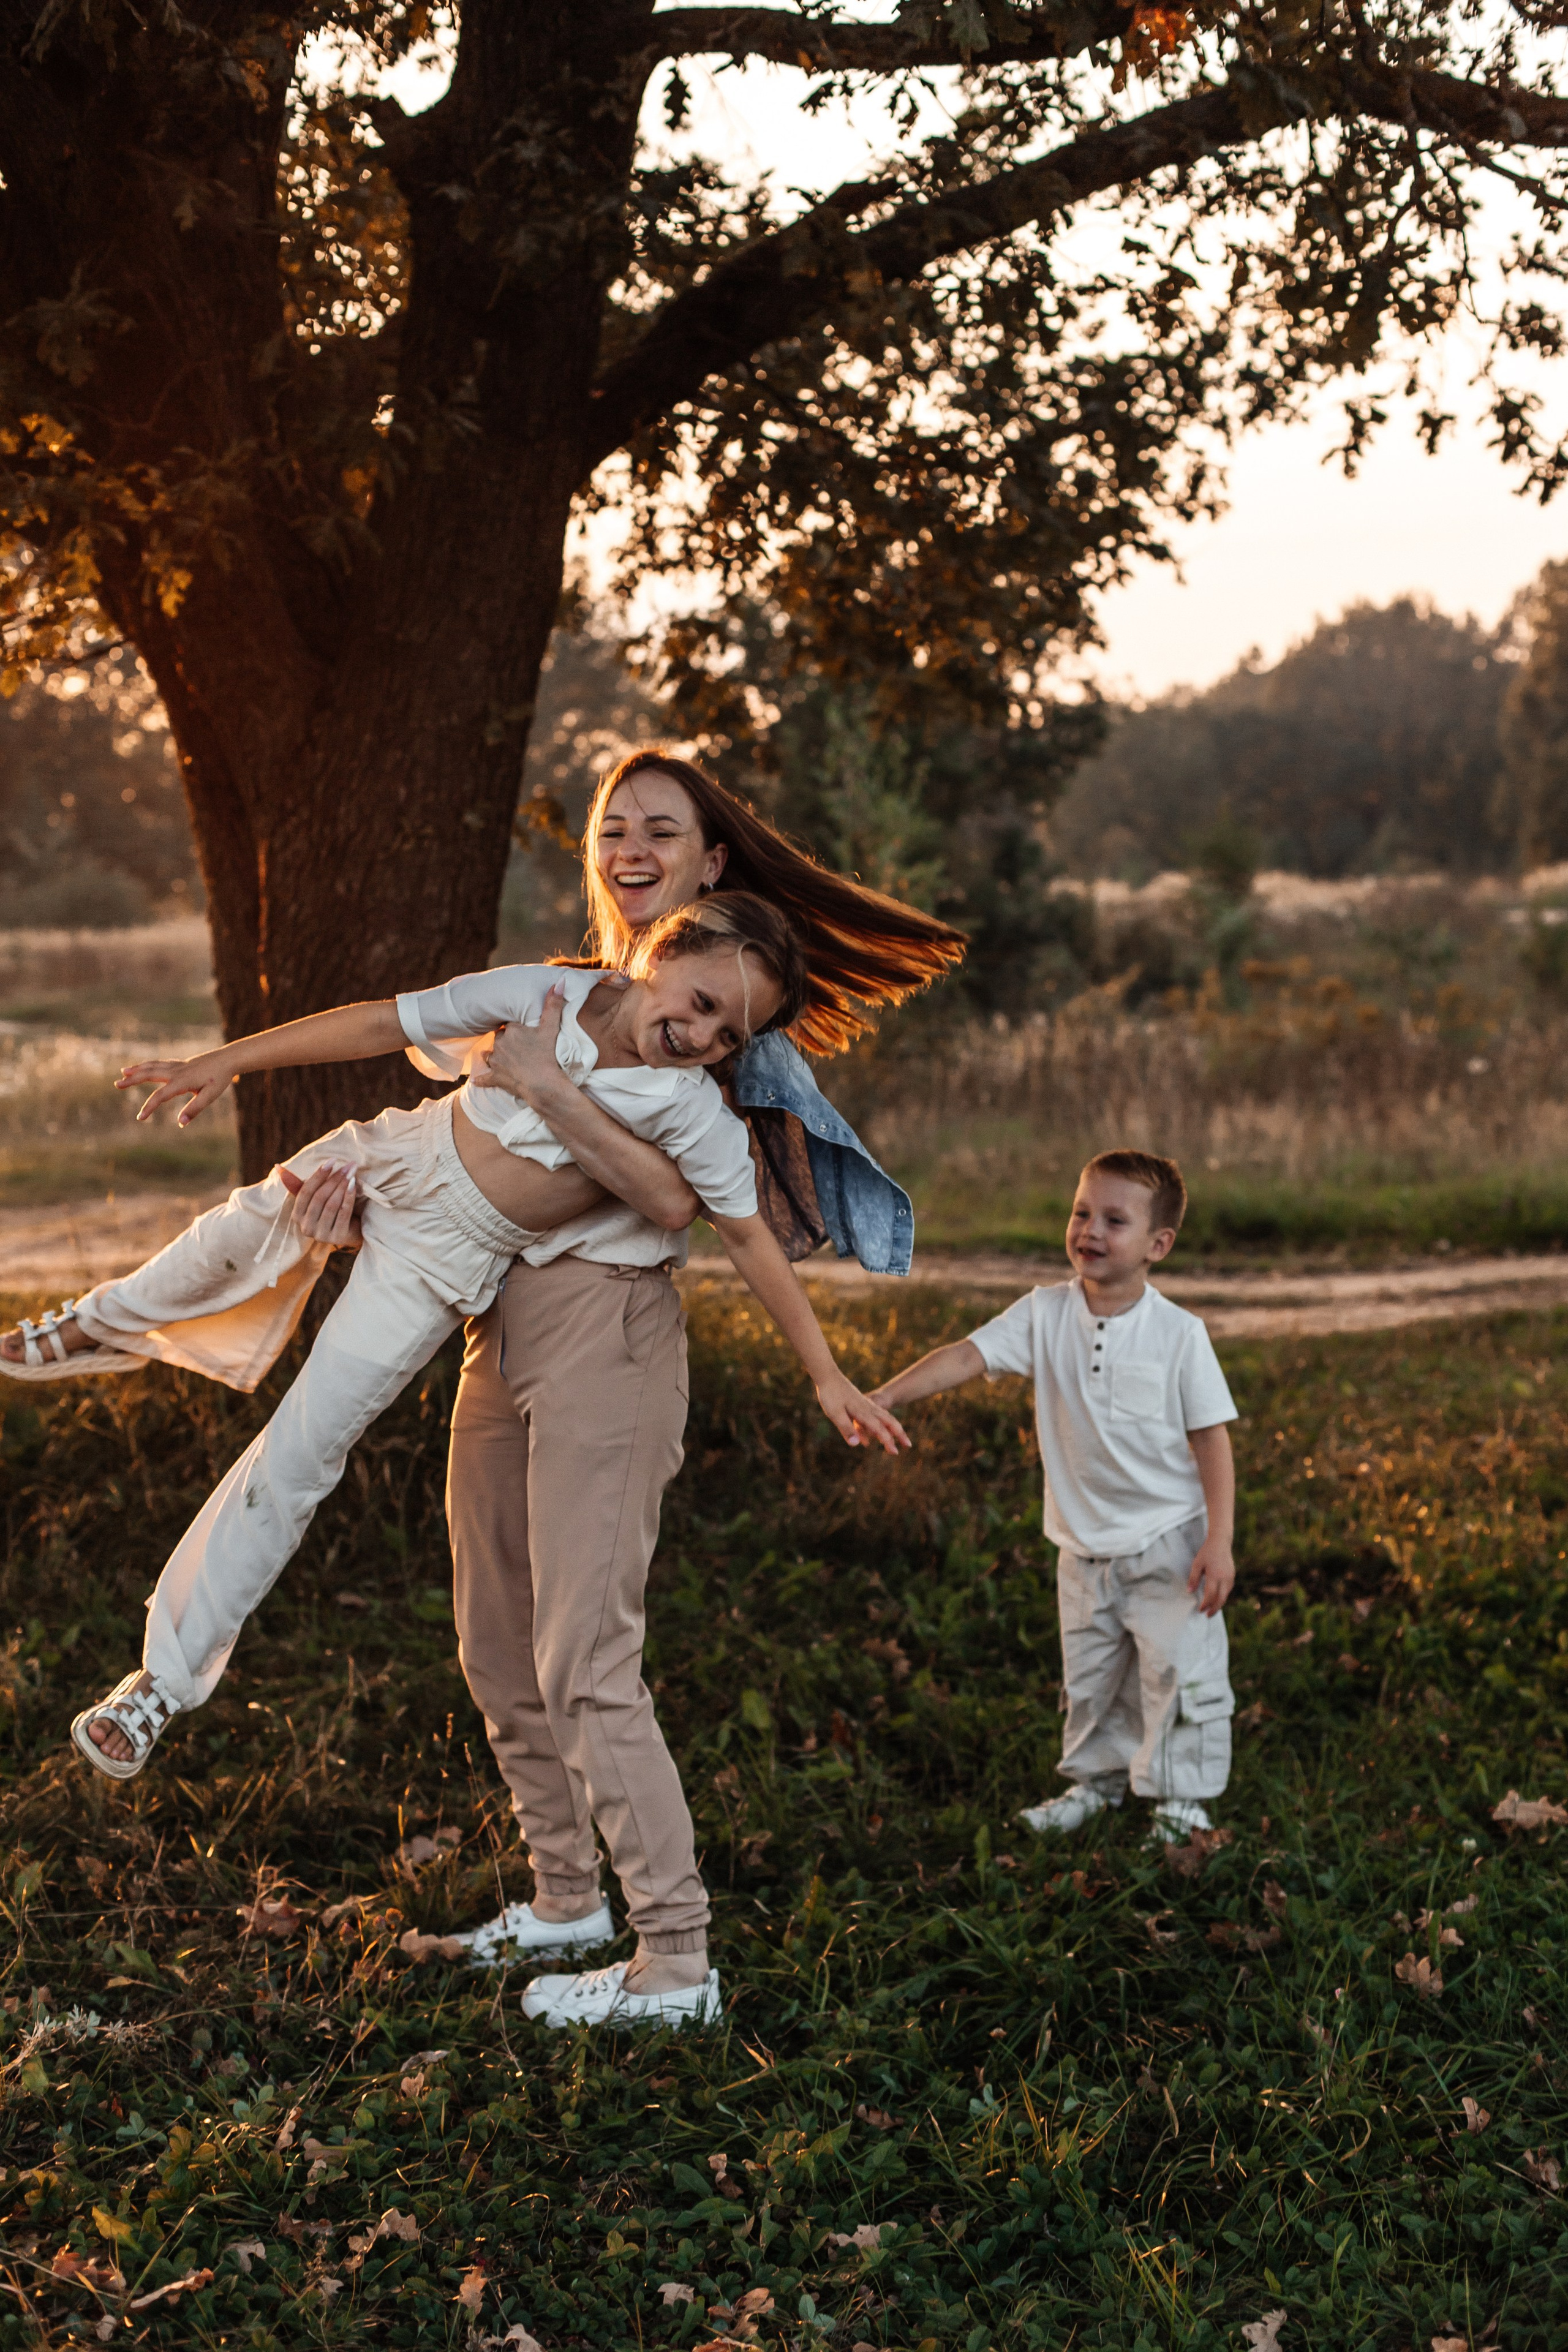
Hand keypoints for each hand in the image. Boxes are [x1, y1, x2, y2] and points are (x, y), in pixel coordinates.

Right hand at [118, 1051, 233, 1126]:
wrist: (228, 1059)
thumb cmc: (220, 1078)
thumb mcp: (210, 1096)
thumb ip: (195, 1109)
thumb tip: (181, 1122)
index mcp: (182, 1081)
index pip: (160, 1096)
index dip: (149, 1107)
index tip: (140, 1118)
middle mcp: (176, 1072)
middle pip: (149, 1074)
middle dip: (133, 1080)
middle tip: (117, 1084)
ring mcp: (177, 1066)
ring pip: (152, 1066)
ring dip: (137, 1069)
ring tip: (123, 1072)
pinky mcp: (180, 1063)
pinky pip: (159, 1063)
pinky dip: (148, 1065)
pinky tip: (143, 1067)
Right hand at [280, 1161, 362, 1250]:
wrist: (351, 1231)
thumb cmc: (329, 1211)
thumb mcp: (313, 1198)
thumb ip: (298, 1185)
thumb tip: (277, 1166)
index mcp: (297, 1215)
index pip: (305, 1192)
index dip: (318, 1175)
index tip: (332, 1161)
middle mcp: (306, 1227)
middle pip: (319, 1198)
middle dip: (334, 1179)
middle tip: (347, 1166)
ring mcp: (321, 1234)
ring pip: (331, 1205)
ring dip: (342, 1186)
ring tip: (351, 1173)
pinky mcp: (337, 1237)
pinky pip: (343, 1213)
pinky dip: (349, 1198)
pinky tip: (354, 1185)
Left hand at [471, 987, 568, 1106]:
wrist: (543, 1084)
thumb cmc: (548, 1056)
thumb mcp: (552, 1028)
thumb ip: (554, 1005)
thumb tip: (560, 982)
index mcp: (512, 1030)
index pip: (509, 1024)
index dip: (515, 1027)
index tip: (522, 1031)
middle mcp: (500, 1043)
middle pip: (499, 1037)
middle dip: (506, 1040)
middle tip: (517, 1045)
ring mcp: (496, 1061)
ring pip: (489, 1053)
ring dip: (494, 1054)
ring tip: (499, 1056)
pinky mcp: (496, 1077)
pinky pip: (485, 1077)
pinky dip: (482, 1079)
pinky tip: (477, 1080)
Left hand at [816, 1368, 910, 1455]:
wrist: (828, 1375)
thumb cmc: (830, 1395)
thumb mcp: (835, 1414)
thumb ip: (846, 1428)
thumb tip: (857, 1444)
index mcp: (863, 1412)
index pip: (879, 1429)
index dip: (888, 1440)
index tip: (895, 1452)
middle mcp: (868, 1408)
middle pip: (888, 1421)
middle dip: (899, 1434)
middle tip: (908, 1445)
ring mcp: (865, 1405)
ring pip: (884, 1417)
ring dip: (893, 1428)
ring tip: (900, 1437)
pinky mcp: (861, 1403)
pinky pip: (875, 1415)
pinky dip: (880, 1425)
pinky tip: (871, 1436)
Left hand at [1187, 1539, 1234, 1615]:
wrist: (1221, 1542)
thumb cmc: (1207, 1552)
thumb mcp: (1197, 1564)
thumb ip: (1193, 1579)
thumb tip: (1190, 1592)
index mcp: (1215, 1575)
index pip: (1210, 1595)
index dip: (1205, 1605)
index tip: (1200, 1610)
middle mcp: (1224, 1578)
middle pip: (1221, 1599)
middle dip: (1214, 1609)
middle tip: (1207, 1615)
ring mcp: (1230, 1578)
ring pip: (1226, 1596)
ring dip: (1219, 1604)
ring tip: (1211, 1609)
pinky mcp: (1232, 1576)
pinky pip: (1228, 1590)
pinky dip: (1223, 1596)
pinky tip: (1217, 1598)